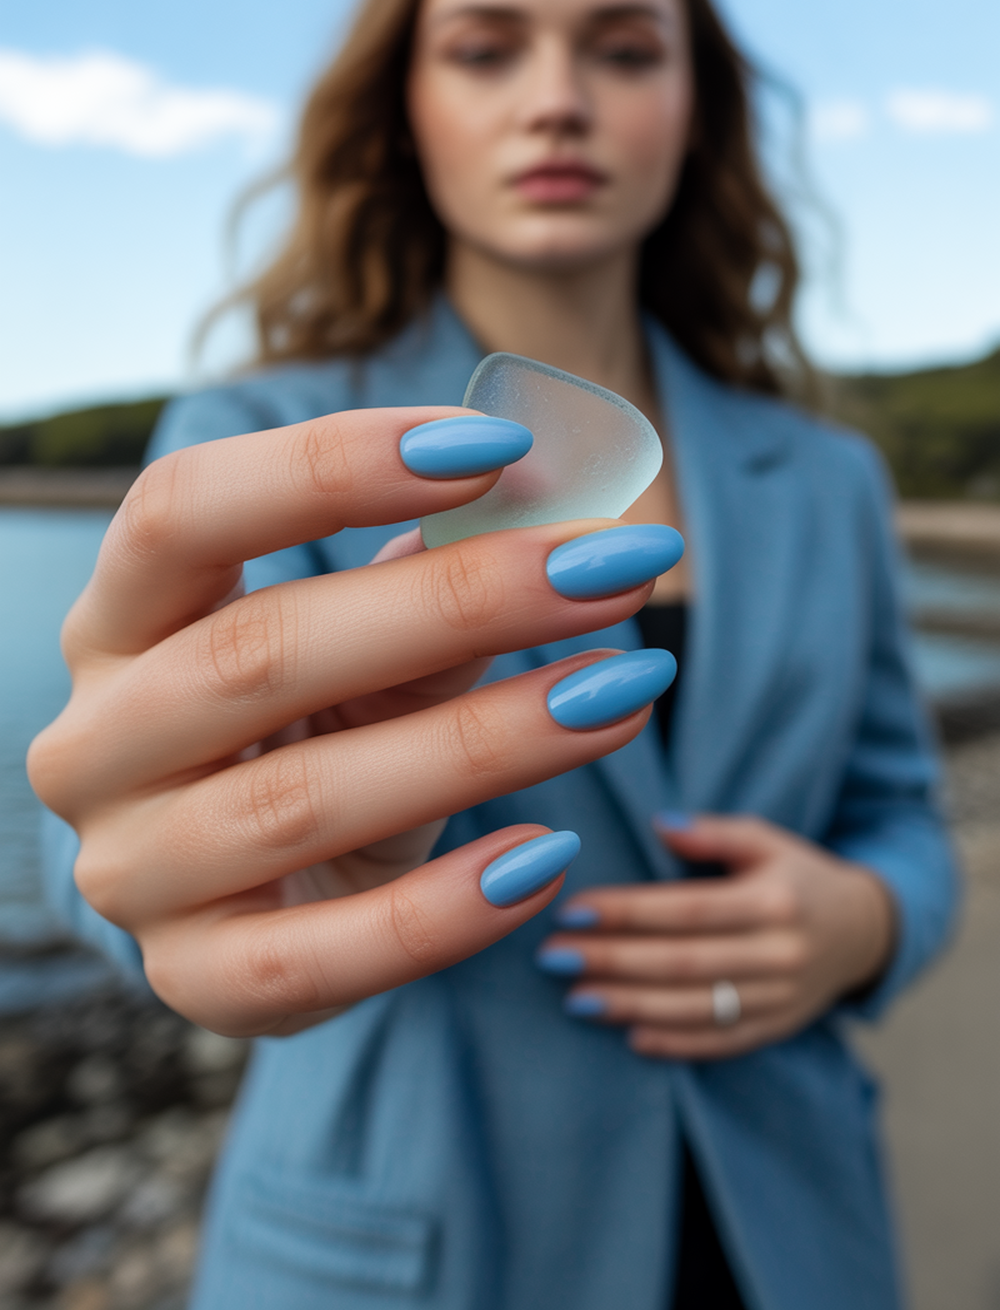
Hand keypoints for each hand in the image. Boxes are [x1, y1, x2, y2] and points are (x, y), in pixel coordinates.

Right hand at [29, 407, 671, 1037]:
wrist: (267, 900)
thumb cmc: (318, 740)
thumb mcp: (366, 659)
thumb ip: (431, 595)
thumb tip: (543, 518)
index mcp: (118, 622)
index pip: (180, 511)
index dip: (328, 465)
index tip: (496, 446)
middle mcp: (97, 741)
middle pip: (258, 652)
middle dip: (454, 603)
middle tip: (610, 569)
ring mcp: (133, 871)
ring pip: (303, 799)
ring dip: (485, 741)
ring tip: (623, 692)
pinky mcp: (196, 979)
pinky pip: (318, 959)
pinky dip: (445, 911)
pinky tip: (551, 856)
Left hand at [537, 814, 895, 1057]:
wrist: (863, 931)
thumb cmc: (796, 875)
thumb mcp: (766, 839)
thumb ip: (714, 831)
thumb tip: (659, 823)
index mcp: (773, 900)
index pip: (687, 909)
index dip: (628, 912)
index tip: (573, 910)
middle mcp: (780, 953)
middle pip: (683, 962)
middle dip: (612, 960)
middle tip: (555, 957)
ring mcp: (782, 998)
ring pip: (696, 1008)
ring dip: (630, 1005)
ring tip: (576, 998)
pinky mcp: (778, 1029)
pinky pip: (721, 1042)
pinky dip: (675, 1043)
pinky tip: (629, 1036)